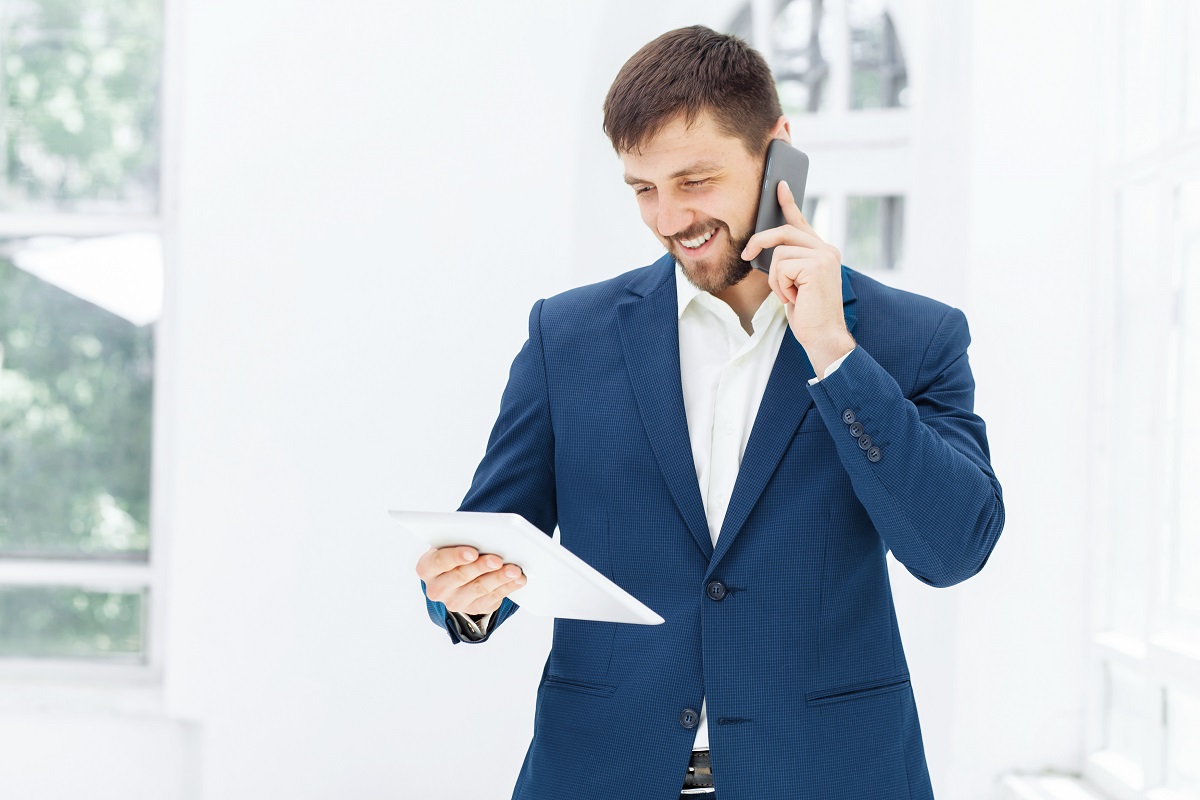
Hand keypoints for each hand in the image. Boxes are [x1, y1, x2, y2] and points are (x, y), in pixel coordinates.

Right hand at [416, 545, 525, 616]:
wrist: (454, 577)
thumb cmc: (454, 553)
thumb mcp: (450, 544)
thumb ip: (460, 539)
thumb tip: (486, 536)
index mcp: (427, 568)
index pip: (440, 561)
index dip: (457, 556)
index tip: (473, 552)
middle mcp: (437, 588)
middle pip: (461, 576)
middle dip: (482, 567)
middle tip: (498, 559)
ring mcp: (455, 602)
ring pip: (479, 589)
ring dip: (499, 578)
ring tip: (514, 570)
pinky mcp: (474, 608)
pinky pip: (493, 598)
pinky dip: (508, 587)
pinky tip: (518, 579)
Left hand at [741, 180, 855, 374]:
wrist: (823, 335)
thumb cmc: (808, 313)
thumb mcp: (794, 283)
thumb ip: (788, 262)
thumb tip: (766, 247)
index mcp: (822, 252)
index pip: (801, 222)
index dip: (788, 203)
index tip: (780, 186)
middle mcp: (826, 249)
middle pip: (783, 232)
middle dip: (760, 243)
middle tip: (746, 254)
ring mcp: (824, 256)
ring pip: (779, 253)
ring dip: (776, 279)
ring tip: (790, 295)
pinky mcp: (816, 266)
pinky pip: (781, 267)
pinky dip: (780, 286)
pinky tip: (795, 298)